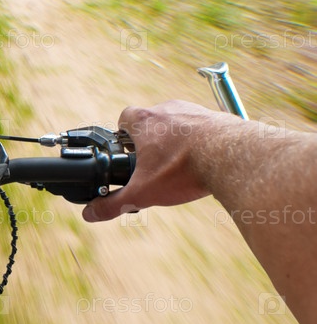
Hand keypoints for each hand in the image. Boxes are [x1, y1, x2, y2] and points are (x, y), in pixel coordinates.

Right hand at [82, 100, 237, 221]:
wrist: (233, 157)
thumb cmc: (184, 169)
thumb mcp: (144, 192)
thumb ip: (115, 204)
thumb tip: (90, 214)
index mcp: (144, 121)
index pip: (124, 118)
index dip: (123, 134)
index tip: (126, 150)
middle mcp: (167, 109)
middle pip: (151, 120)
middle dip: (150, 140)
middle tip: (152, 163)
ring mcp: (193, 110)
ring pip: (177, 122)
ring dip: (175, 139)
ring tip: (179, 164)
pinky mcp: (216, 116)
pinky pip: (201, 126)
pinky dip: (199, 140)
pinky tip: (203, 161)